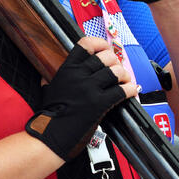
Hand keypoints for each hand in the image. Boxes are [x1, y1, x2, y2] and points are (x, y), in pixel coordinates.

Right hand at [25, 36, 137, 159]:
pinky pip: (122, 91)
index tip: (105, 48)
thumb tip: (48, 74)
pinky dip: (130, 90)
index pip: (86, 44)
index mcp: (67, 69)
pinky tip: (131, 91)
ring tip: (125, 81)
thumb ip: (52, 78)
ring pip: (116, 72)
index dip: (100, 43)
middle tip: (117, 69)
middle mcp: (79, 75)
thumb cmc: (49, 114)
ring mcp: (89, 89)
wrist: (50, 135)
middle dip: (116, 62)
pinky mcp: (99, 104)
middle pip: (106, 57)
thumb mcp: (48, 89)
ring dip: (125, 76)